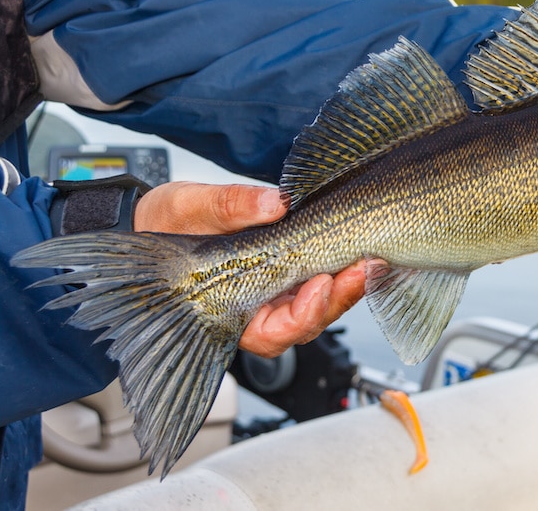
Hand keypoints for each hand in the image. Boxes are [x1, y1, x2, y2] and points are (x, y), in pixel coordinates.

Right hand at [134, 181, 369, 357]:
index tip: (319, 285)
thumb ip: (227, 206)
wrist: (166, 217)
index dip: (301, 316)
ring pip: (322, 305)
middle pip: (307, 323)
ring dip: (349, 285)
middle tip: (364, 267)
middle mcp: (259, 307)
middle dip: (339, 299)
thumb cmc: (167, 222)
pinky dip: (345, 268)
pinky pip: (324, 279)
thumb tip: (273, 204)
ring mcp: (279, 291)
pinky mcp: (294, 269)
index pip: (271, 333)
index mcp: (227, 309)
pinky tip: (364, 249)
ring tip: (371, 258)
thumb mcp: (188, 207)